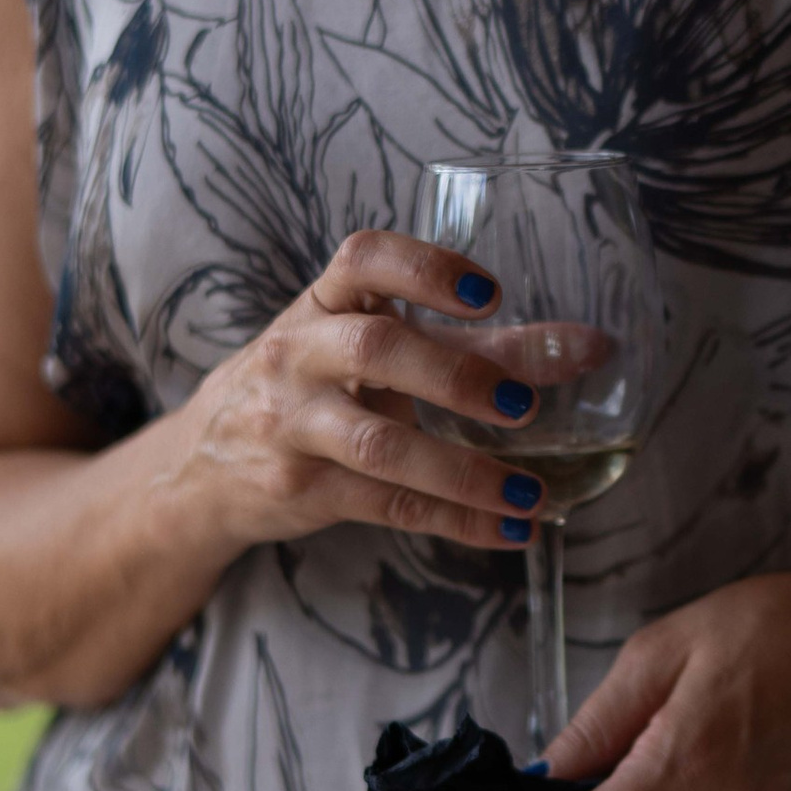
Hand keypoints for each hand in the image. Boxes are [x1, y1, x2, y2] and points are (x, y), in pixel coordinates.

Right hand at [170, 229, 549, 560]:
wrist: (201, 466)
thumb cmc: (309, 389)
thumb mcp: (370, 353)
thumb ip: (477, 346)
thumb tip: (589, 348)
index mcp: (321, 305)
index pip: (363, 261)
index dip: (426, 269)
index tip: (490, 294)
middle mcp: (299, 356)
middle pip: (375, 351)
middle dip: (456, 375)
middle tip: (526, 405)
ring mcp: (294, 426)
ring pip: (378, 444)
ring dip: (463, 470)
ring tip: (532, 491)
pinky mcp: (302, 489)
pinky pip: (386, 505)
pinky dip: (455, 520)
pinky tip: (510, 529)